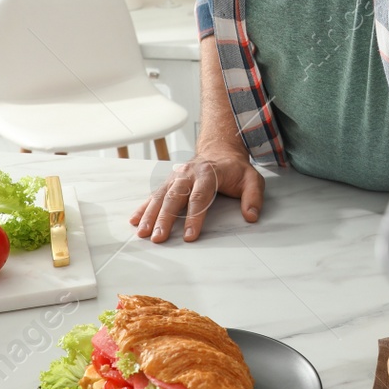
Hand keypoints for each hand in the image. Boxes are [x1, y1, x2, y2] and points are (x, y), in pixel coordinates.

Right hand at [129, 146, 263, 243]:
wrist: (219, 150)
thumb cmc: (235, 169)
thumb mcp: (252, 179)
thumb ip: (253, 197)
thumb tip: (251, 216)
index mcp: (208, 173)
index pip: (200, 197)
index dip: (194, 217)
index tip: (189, 236)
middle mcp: (188, 174)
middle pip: (174, 197)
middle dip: (165, 219)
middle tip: (158, 238)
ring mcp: (176, 177)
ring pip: (160, 196)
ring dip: (150, 215)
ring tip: (142, 233)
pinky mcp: (169, 182)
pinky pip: (154, 194)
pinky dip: (143, 208)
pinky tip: (134, 221)